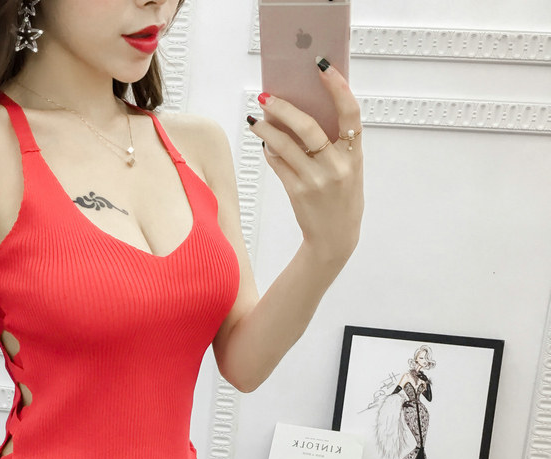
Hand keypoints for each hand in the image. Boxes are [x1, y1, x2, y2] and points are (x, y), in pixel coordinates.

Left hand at [249, 60, 363, 267]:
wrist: (335, 239)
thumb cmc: (343, 200)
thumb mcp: (350, 170)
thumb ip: (336, 144)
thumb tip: (305, 112)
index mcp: (355, 155)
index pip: (350, 112)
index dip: (337, 86)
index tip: (321, 66)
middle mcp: (337, 166)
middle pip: (309, 128)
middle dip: (285, 109)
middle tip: (268, 96)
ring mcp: (316, 181)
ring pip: (286, 146)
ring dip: (267, 129)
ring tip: (255, 118)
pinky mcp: (298, 193)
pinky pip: (279, 165)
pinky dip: (270, 151)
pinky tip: (264, 142)